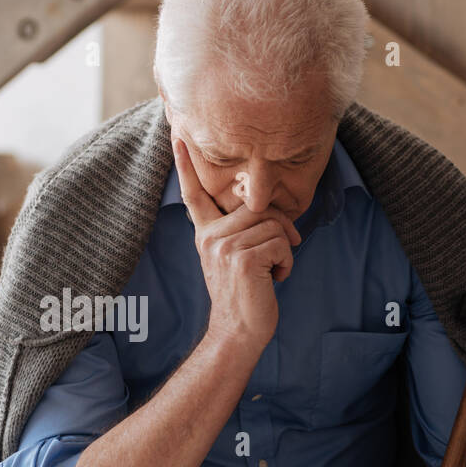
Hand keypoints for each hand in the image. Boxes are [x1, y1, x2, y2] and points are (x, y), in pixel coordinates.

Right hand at [173, 137, 300, 348]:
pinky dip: (288, 261)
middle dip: (281, 225)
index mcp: (205, 233)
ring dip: (285, 248)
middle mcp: (209, 236)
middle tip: (285, 250)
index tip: (177, 134)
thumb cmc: (245, 295)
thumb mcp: (235, 258)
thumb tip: (270, 210)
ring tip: (275, 269)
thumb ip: (241, 230)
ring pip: (272, 222)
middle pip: (257, 205)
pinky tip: (277, 278)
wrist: (238, 331)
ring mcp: (223, 246)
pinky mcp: (241, 258)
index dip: (185, 164)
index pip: (193, 193)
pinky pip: (280, 241)